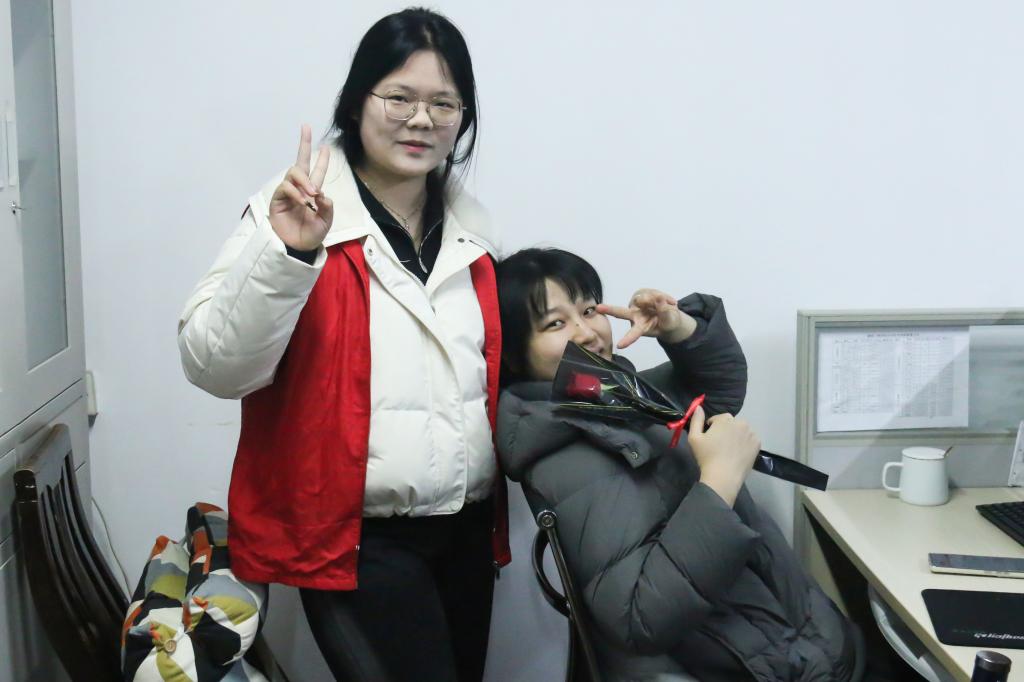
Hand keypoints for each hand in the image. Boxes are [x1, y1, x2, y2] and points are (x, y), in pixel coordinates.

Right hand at [268, 124, 333, 250]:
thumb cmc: (312, 235)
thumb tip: (322, 194)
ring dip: (304, 180)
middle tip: (309, 131)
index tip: (326, 144)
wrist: (298, 248)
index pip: (317, 172)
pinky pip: (285, 187)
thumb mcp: (326, 221)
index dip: (321, 159)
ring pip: (293, 173)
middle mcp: (300, 189)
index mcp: (313, 192)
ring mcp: (288, 193)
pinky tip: (303, 201)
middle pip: (300, 162)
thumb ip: (327, 208)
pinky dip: (295, 192)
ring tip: (312, 194)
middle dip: (304, 144)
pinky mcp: (278, 200)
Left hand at [598, 288, 696, 349]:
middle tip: (598, 308)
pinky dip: (661, 296)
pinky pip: (650, 292)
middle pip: (621, 312)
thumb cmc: (668, 323)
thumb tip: (657, 298)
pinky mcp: (640, 294)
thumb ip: (664, 312)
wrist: (670, 314)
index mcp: (641, 328)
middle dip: (610, 309)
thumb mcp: (670, 322)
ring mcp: (636, 304)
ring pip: (643, 299)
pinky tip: (665, 301)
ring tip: (668, 305)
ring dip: (656, 300)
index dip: (627, 340)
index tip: (620, 346)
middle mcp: (635, 316)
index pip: (633, 334)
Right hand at [687, 406, 760, 505]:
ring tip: (730, 450)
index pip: (719, 419)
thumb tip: (698, 407)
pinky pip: (750, 439)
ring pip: (742, 431)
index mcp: (725, 419)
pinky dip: (745, 443)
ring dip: (737, 436)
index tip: (710, 440)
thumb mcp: (694, 438)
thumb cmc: (707, 456)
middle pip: (732, 423)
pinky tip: (738, 453)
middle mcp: (741, 422)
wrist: (724, 476)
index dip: (713, 428)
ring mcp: (751, 433)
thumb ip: (696, 420)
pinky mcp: (757, 444)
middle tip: (720, 445)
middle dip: (726, 430)